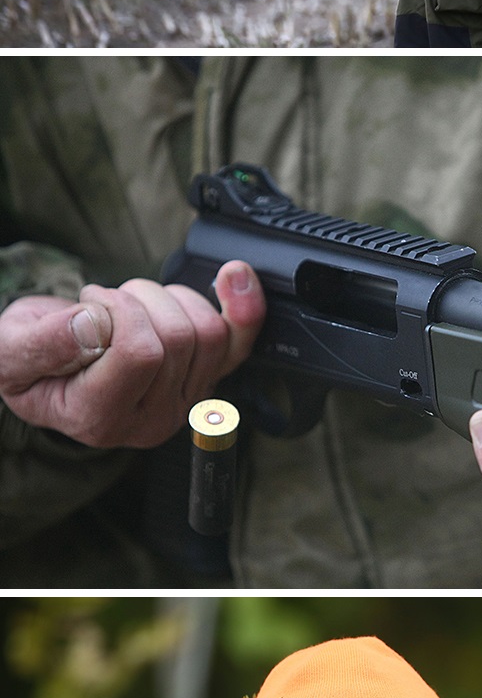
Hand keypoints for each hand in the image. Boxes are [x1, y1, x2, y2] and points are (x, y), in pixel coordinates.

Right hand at [0, 262, 265, 449]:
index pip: (141, 353)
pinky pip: (241, 341)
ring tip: (127, 308)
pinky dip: (242, 305)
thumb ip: (44, 344)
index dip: (118, 312)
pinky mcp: (204, 378)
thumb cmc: (26, 359)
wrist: (45, 367)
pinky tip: (233, 277)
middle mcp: (151, 420)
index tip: (88, 305)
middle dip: (138, 300)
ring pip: (209, 331)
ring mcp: (184, 401)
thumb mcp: (11, 352)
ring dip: (168, 299)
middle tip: (102, 305)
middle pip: (179, 339)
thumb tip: (91, 326)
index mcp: (101, 418)